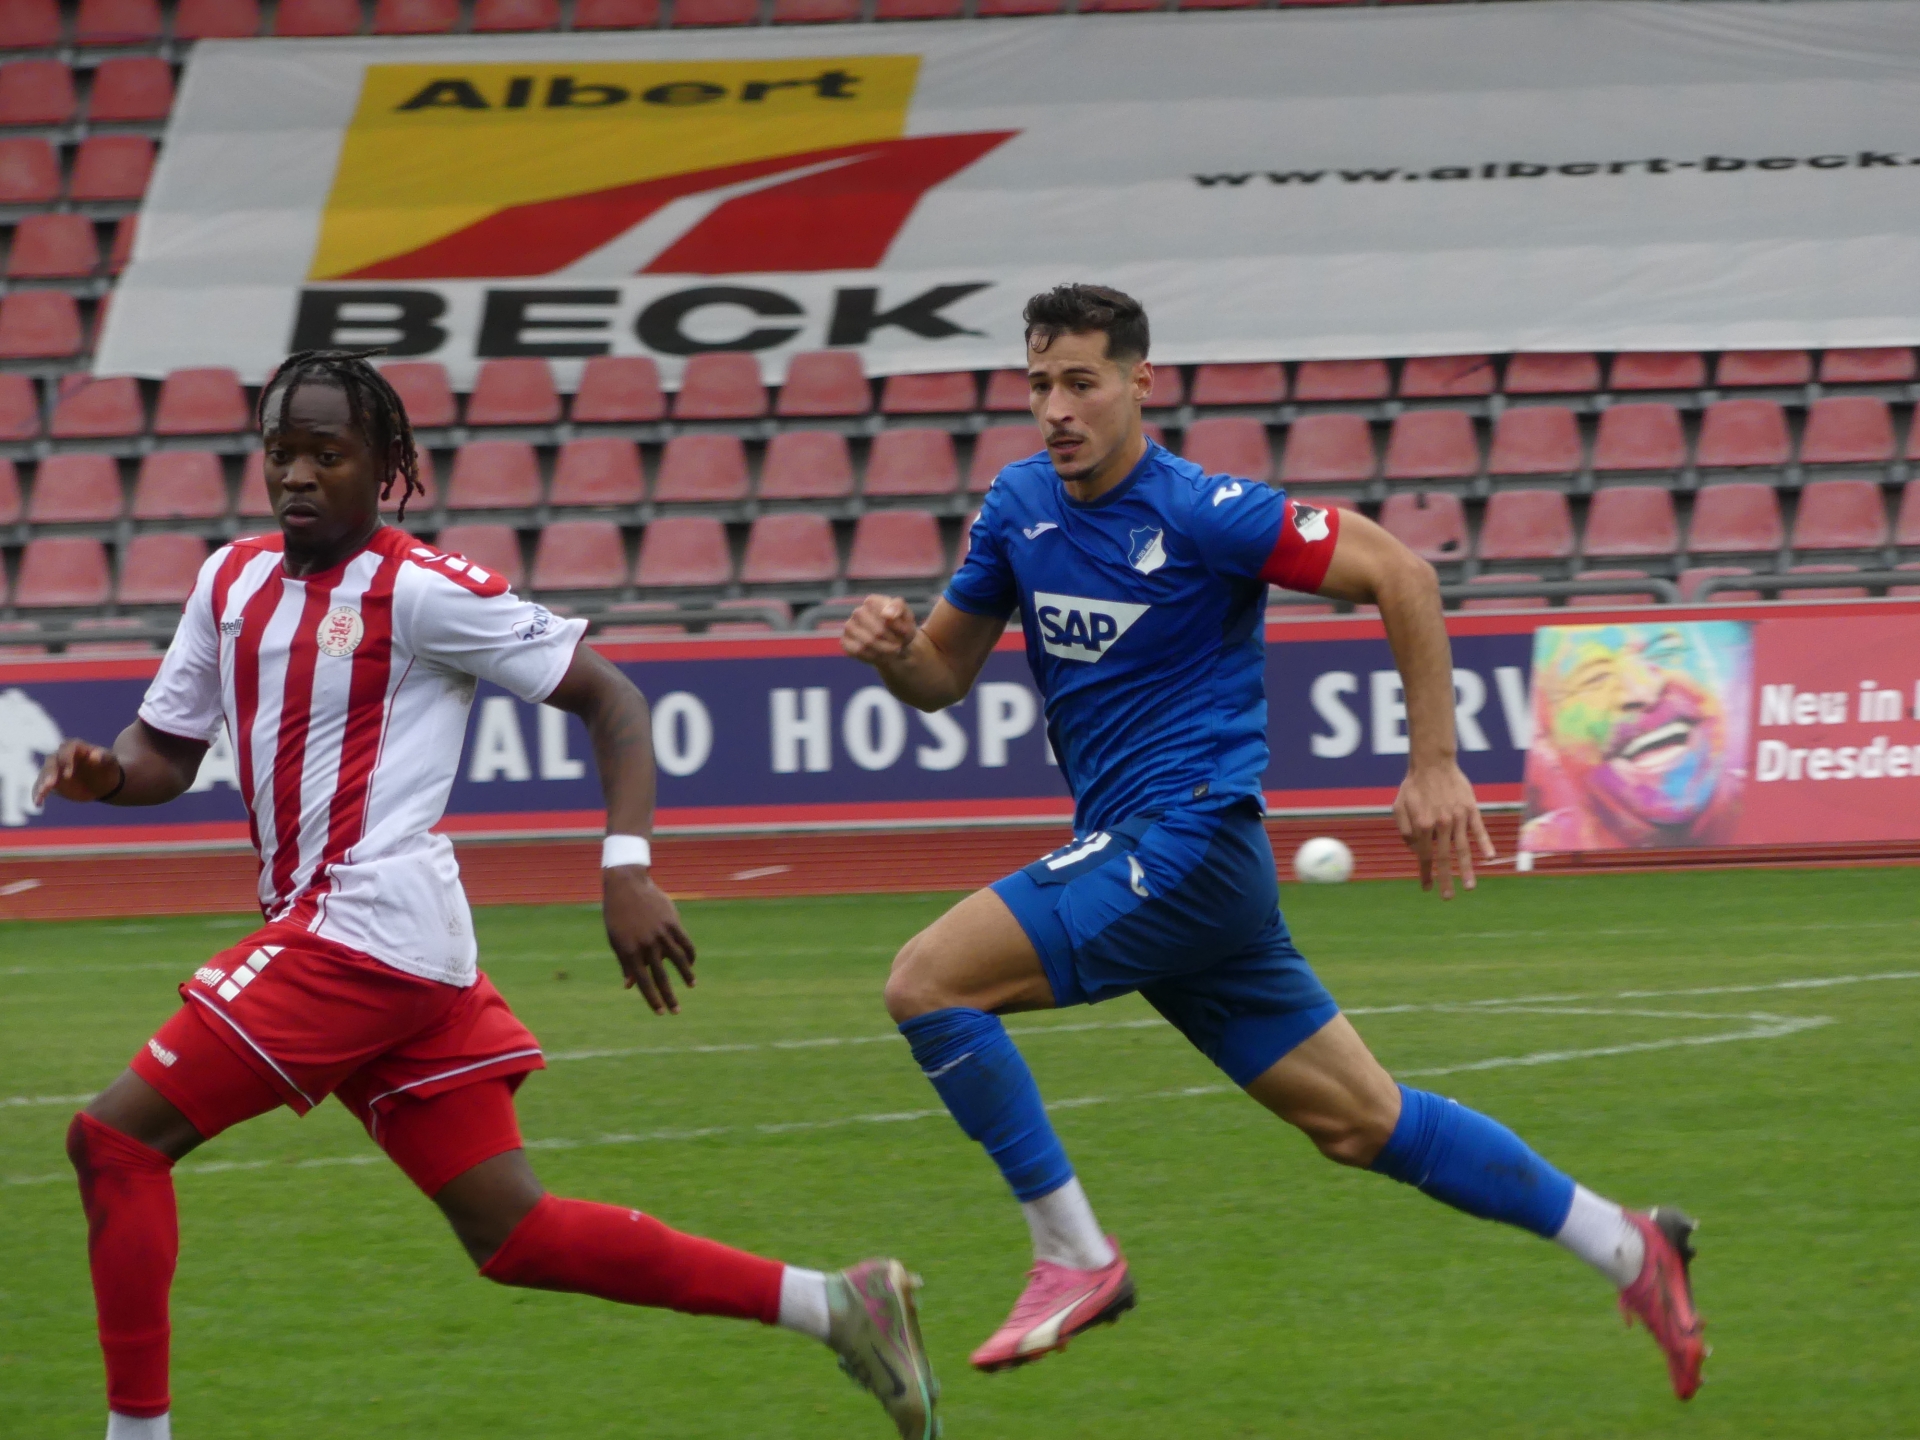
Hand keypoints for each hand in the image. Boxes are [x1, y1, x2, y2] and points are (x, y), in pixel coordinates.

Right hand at [32, 740, 123, 807]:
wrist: (104, 781)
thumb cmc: (107, 767)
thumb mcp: (110, 761)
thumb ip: (103, 757)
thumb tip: (95, 755)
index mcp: (76, 747)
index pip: (67, 750)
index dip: (66, 761)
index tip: (68, 775)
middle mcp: (62, 755)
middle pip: (52, 761)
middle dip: (50, 773)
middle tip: (49, 785)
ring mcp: (55, 768)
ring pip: (44, 774)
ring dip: (41, 785)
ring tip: (40, 796)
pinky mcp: (51, 781)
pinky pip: (41, 786)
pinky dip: (38, 794)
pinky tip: (37, 803)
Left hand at [603, 866, 695, 1014]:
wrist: (627, 887)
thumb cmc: (617, 916)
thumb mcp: (616, 941)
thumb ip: (625, 963)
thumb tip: (628, 986)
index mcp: (629, 952)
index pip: (643, 983)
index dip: (652, 999)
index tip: (660, 1012)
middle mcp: (646, 945)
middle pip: (661, 977)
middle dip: (669, 997)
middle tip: (676, 1012)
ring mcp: (661, 934)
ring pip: (678, 960)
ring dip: (686, 976)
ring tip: (691, 986)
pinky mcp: (672, 923)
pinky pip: (685, 943)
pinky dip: (690, 955)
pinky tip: (691, 964)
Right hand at [841, 595, 916, 665]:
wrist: (894, 644)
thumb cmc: (900, 628)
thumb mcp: (906, 615)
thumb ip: (899, 608)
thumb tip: (886, 615)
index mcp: (872, 601)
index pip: (886, 616)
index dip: (898, 628)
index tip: (905, 632)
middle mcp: (858, 612)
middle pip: (878, 632)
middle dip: (892, 642)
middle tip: (899, 645)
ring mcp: (849, 626)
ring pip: (868, 643)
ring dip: (884, 650)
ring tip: (891, 650)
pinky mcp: (845, 641)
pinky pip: (857, 651)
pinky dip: (872, 656)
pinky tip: (878, 654)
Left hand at [1393, 762, 1494, 899]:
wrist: (1433, 763)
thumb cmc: (1413, 786)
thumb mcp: (1399, 808)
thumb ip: (1405, 831)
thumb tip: (1417, 851)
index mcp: (1422, 825)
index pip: (1424, 856)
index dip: (1425, 873)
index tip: (1426, 889)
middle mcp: (1441, 824)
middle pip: (1443, 857)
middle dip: (1445, 880)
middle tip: (1447, 898)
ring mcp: (1458, 817)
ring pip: (1463, 848)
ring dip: (1466, 870)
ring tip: (1468, 887)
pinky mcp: (1471, 809)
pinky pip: (1479, 830)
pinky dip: (1484, 844)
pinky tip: (1488, 858)